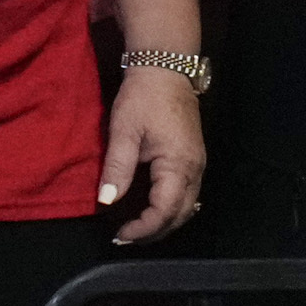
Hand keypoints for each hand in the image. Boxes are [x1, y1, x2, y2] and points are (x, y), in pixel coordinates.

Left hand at [100, 66, 204, 245]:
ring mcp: (198, 164)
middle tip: (125, 237)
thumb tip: (107, 201)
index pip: (164, 211)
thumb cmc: (143, 97)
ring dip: (164, 222)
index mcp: (178, 165)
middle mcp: (195, 170)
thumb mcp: (124, 130)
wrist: (165, 69)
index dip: (142, 228)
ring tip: (137, 228)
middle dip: (154, 232)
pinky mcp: (194, 159)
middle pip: (180, 215)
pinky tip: (152, 208)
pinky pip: (187, 194)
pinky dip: (170, 208)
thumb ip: (117, 167)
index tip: (119, 233)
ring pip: (186, 207)